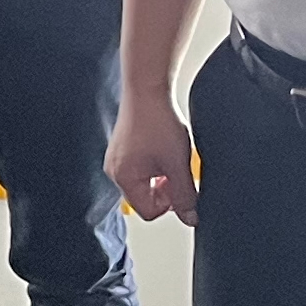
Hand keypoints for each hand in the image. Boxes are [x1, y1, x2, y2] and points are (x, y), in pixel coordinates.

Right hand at [106, 96, 197, 224]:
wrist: (147, 88)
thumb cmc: (158, 122)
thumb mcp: (177, 164)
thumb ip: (185, 196)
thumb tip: (191, 218)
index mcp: (124, 179)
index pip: (149, 212)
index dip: (170, 203)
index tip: (181, 185)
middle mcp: (114, 171)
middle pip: (145, 198)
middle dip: (165, 189)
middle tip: (178, 169)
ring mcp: (115, 158)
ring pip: (143, 182)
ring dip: (161, 175)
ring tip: (170, 155)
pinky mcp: (121, 148)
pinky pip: (139, 168)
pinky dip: (154, 163)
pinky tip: (162, 146)